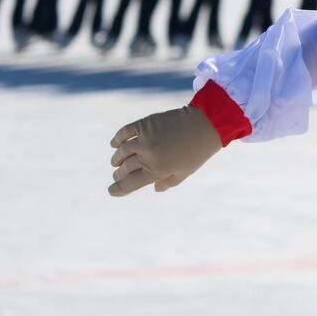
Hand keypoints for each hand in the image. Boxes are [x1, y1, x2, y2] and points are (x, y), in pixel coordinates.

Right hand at [108, 104, 222, 196]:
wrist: (205, 125)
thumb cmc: (198, 151)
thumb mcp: (186, 171)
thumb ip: (169, 182)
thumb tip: (155, 189)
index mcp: (158, 171)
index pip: (131, 184)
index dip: (119, 189)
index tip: (111, 191)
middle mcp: (148, 156)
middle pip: (125, 169)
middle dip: (119, 174)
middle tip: (116, 176)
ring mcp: (145, 139)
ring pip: (122, 152)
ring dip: (117, 159)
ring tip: (115, 162)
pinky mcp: (145, 124)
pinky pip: (125, 132)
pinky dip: (117, 139)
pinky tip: (114, 144)